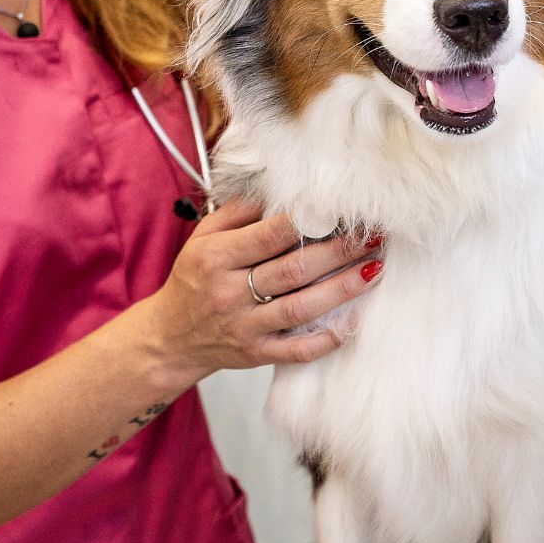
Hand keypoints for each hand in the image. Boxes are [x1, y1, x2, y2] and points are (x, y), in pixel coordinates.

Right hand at [143, 200, 380, 388]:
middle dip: (338, 251)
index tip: (343, 209)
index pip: (270, 234)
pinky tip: (354, 321)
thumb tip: (283, 188)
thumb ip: (240, 211)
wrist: (169, 337)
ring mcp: (244, 327)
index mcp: (217, 257)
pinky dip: (327, 339)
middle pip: (293, 269)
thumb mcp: (205, 237)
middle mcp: (230, 292)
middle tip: (373, 236)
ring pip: (300, 308)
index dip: (310, 221)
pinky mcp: (256, 354)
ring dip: (341, 289)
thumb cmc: (195, 278)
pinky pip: (296, 350)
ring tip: (374, 269)